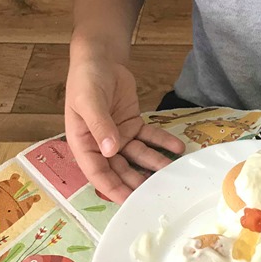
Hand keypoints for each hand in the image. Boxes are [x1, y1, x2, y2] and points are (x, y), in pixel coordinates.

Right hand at [65, 56, 183, 203]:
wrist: (100, 59)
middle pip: (120, 169)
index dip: (112, 188)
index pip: (98, 172)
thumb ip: (100, 126)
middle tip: (157, 193)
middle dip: (137, 182)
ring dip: (153, 163)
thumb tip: (110, 150)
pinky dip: (162, 142)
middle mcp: (101, 144)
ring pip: (137, 156)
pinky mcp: (132, 124)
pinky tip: (177, 147)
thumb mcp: (89, 102)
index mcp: (83, 143)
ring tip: (171, 171)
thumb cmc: (86, 80)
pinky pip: (149, 137)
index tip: (128, 202)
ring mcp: (118, 135)